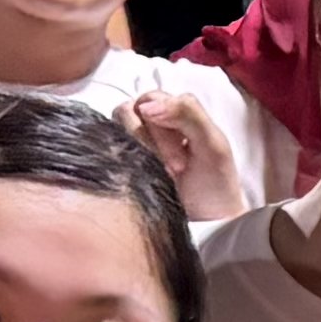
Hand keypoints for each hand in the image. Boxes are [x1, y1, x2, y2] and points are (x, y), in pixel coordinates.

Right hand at [121, 81, 250, 223]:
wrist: (208, 222)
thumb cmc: (214, 183)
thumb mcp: (213, 144)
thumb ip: (188, 113)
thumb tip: (145, 105)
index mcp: (175, 109)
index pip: (151, 99)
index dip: (164, 124)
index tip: (183, 158)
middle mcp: (151, 121)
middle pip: (129, 111)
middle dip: (154, 141)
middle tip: (176, 168)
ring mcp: (134, 141)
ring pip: (116, 129)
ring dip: (141, 152)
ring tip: (163, 174)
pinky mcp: (121, 161)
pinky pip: (107, 150)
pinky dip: (125, 163)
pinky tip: (146, 178)